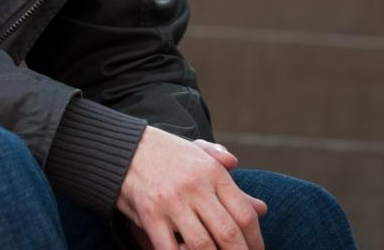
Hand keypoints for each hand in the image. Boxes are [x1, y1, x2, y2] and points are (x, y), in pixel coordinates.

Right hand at [117, 127, 266, 249]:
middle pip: (228, 234)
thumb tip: (261, 208)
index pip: (245, 214)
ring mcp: (171, 201)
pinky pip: (170, 249)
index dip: (255, 241)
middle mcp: (195, 186)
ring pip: (203, 246)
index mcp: (212, 172)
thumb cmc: (164, 153)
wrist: (122, 145)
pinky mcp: (149, 213)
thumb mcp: (199, 156)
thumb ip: (234, 187)